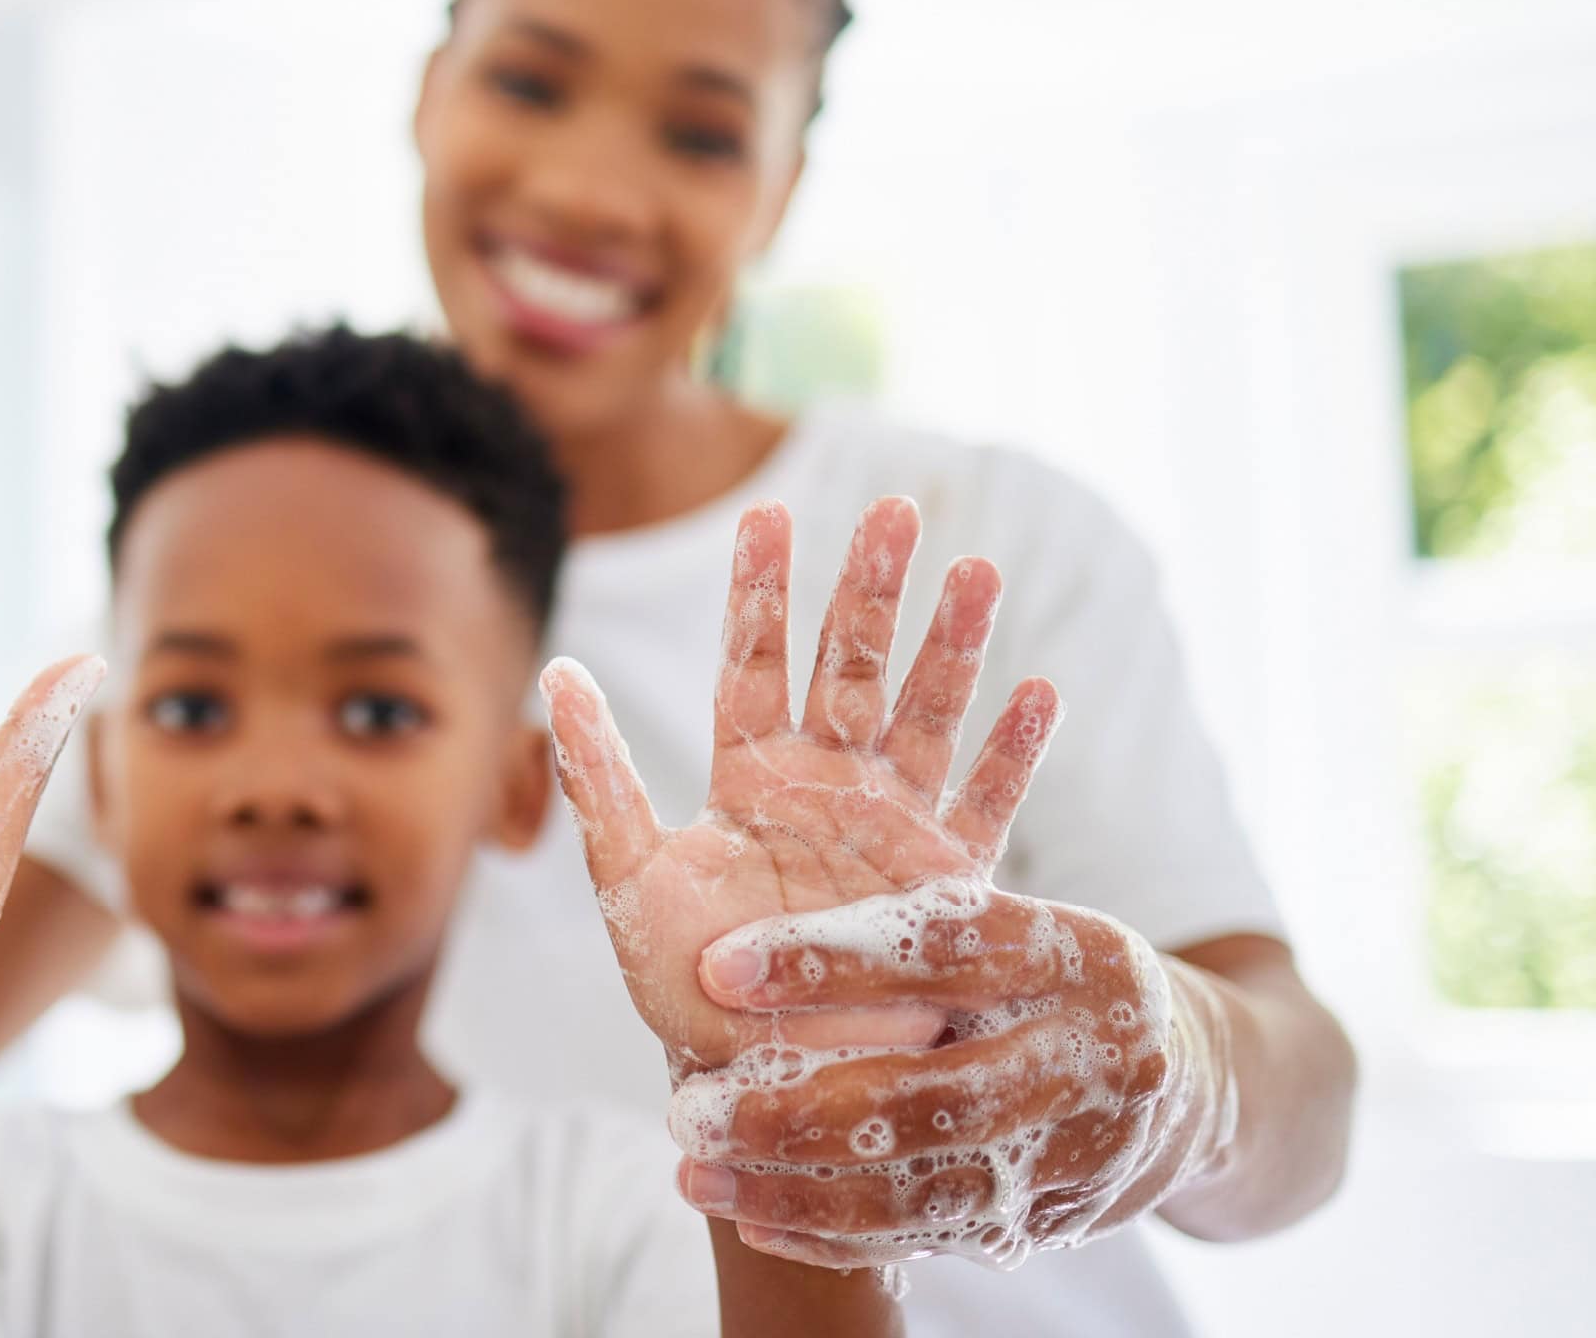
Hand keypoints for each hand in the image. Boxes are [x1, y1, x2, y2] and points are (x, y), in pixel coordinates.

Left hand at [541, 498, 1061, 1073]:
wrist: (762, 1085)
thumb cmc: (688, 988)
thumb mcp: (628, 881)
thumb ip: (596, 780)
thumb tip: (555, 671)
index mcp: (750, 776)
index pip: (754, 661)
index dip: (761, 590)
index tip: (766, 512)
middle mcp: (826, 786)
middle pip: (851, 666)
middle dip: (871, 589)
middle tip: (892, 509)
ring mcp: (891, 828)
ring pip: (927, 716)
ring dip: (952, 646)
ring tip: (976, 570)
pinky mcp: (944, 886)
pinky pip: (988, 810)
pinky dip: (1013, 756)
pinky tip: (1041, 691)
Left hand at [676, 890, 1237, 1269]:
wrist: (1183, 1078)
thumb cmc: (1045, 976)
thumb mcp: (1009, 922)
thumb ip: (906, 926)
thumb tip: (748, 940)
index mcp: (1070, 953)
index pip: (941, 949)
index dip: (827, 960)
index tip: (717, 970)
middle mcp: (1086, 1056)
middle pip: (929, 1094)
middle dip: (794, 1111)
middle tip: (689, 1109)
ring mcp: (1076, 1152)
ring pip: (922, 1185)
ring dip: (796, 1189)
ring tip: (695, 1172)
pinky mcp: (1051, 1220)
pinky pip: (930, 1235)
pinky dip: (835, 1233)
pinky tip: (753, 1216)